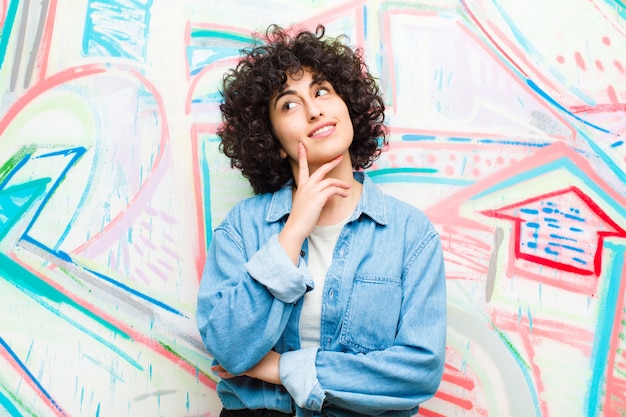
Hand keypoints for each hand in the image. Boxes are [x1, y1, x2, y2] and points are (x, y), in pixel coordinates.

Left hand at [211, 351, 281, 384]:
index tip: (225, 349)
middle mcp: (253, 353)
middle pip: (235, 353)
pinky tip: (221, 374)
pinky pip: (235, 372)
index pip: (242, 348)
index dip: (233, 349)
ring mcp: (251, 361)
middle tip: (215, 355)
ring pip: (233, 362)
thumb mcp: (271, 355)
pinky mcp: (251, 370)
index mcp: (258, 348)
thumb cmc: (282, 364)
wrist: (286, 369)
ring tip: (214, 367)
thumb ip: (263, 353)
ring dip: (222, 365)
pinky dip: (227, 373)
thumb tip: (259, 355)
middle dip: (224, 355)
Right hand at [279, 143, 351, 263]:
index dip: (302, 156)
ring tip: (348, 187)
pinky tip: (345, 195)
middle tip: (340, 157)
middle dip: (331, 162)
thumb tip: (330, 196)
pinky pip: (333, 190)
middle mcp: (306, 186)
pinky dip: (341, 191)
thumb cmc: (301, 219)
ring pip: (330, 181)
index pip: (302, 168)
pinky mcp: (318, 197)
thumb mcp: (308, 205)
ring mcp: (311, 191)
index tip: (301, 146)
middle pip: (321, 170)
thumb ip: (318, 198)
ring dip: (341, 184)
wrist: (296, 228)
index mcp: (301, 186)